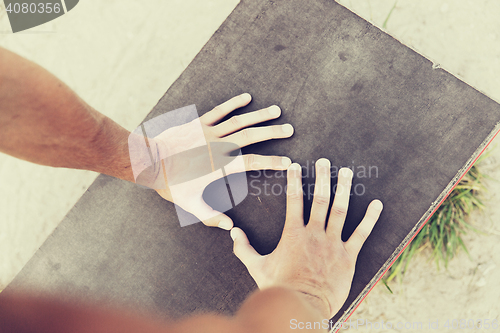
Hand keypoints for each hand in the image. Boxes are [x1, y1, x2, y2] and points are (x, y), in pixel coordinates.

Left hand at [153, 93, 293, 228]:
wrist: (151, 162)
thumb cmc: (171, 184)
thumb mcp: (191, 204)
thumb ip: (211, 216)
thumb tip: (230, 228)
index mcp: (221, 165)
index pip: (253, 163)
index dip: (273, 162)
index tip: (288, 162)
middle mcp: (219, 146)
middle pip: (252, 137)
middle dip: (273, 133)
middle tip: (290, 130)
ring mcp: (210, 132)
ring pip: (240, 121)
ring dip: (259, 116)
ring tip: (277, 111)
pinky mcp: (200, 123)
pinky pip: (220, 110)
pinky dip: (234, 103)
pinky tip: (246, 98)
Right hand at [230, 159, 382, 317]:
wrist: (301, 306)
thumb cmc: (278, 287)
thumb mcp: (256, 266)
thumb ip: (243, 248)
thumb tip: (232, 232)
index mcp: (293, 233)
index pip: (293, 200)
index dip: (294, 180)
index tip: (295, 165)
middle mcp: (314, 233)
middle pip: (320, 199)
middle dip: (323, 177)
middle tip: (325, 161)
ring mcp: (333, 243)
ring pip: (340, 211)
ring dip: (344, 190)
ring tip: (348, 172)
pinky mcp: (348, 256)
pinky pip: (361, 234)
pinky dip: (370, 218)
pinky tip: (377, 204)